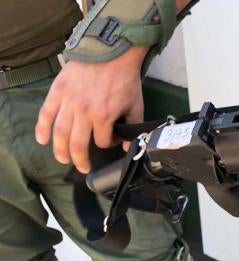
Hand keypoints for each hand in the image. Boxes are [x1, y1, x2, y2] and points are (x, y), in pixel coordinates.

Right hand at [35, 46, 147, 172]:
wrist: (110, 52)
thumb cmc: (124, 78)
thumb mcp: (135, 104)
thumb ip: (133, 126)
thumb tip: (129, 145)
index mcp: (104, 116)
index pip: (102, 142)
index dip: (109, 144)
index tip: (112, 139)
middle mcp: (84, 112)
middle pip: (77, 145)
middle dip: (79, 160)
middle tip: (81, 168)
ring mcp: (68, 102)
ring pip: (60, 133)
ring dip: (59, 150)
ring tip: (62, 159)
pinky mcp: (58, 92)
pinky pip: (46, 114)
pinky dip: (42, 128)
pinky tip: (42, 140)